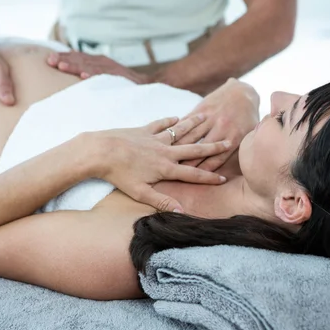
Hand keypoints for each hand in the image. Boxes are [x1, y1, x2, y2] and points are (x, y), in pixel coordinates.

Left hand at [47, 51, 149, 83]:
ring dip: (75, 66)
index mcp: (98, 62)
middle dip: (65, 59)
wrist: (147, 85)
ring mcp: (112, 68)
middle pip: (81, 58)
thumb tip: (71, 81)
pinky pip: (105, 75)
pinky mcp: (120, 76)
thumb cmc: (122, 83)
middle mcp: (103, 62)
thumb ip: (89, 74)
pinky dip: (94, 75)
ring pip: (90, 66)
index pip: (78, 57)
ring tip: (62, 67)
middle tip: (50, 61)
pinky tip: (84, 77)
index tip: (49, 60)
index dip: (64, 57)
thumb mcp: (103, 77)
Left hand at [88, 115, 231, 211]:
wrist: (101, 151)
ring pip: (179, 131)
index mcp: (166, 168)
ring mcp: (155, 138)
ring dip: (194, 125)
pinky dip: (170, 121)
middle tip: (228, 141)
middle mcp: (165, 151)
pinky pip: (161, 124)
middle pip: (193, 148)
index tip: (223, 177)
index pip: (192, 173)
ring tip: (207, 117)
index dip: (209, 176)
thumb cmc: (119, 174)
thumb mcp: (140, 192)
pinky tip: (177, 117)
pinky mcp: (144, 130)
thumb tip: (181, 212)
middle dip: (212, 146)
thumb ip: (161, 201)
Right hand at [175, 78, 259, 171]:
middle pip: (201, 149)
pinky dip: (178, 131)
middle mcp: (222, 128)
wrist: (242, 91)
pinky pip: (188, 121)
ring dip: (180, 148)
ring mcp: (211, 117)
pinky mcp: (202, 109)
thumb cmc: (247, 117)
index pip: (217, 159)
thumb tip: (239, 168)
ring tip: (167, 159)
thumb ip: (241, 150)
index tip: (194, 179)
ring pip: (192, 136)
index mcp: (235, 137)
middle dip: (188, 162)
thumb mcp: (250, 134)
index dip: (205, 171)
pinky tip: (168, 140)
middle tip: (175, 173)